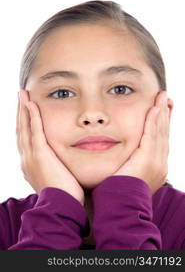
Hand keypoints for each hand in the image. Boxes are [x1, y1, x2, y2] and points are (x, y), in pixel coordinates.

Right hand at [16, 89, 84, 205]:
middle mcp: (26, 158)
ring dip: (23, 110)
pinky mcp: (39, 154)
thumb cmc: (63, 194)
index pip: (25, 139)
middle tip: (20, 97)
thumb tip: (61, 163)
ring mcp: (31, 156)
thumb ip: (55, 167)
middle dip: (20, 113)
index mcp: (30, 164)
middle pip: (20, 130)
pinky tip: (31, 103)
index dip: (24, 124)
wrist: (61, 206)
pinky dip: (31, 116)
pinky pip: (34, 130)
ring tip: (22, 95)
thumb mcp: (55, 178)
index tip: (25, 111)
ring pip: (24, 127)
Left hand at [113, 91, 169, 193]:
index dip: (162, 124)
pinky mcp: (148, 159)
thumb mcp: (128, 174)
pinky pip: (152, 135)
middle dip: (165, 115)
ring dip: (161, 113)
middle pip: (164, 134)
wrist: (119, 206)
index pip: (160, 140)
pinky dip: (154, 121)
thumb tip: (125, 154)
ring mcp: (156, 162)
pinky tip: (155, 108)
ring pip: (160, 132)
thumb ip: (130, 162)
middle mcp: (160, 163)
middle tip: (165, 98)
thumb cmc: (118, 192)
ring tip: (161, 97)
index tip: (162, 110)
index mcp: (156, 167)